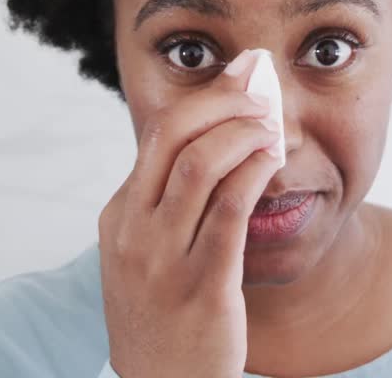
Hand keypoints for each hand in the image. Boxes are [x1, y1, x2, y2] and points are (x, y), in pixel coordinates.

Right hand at [98, 49, 282, 377]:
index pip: (157, 134)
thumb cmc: (163, 316)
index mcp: (118, 216)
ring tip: (273, 122)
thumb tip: (203, 141)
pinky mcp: (203, 285)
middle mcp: (133, 232)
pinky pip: (229, 211)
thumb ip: (163, 204)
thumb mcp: (143, 255)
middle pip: (172, 137)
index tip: (241, 74)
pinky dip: (254, 173)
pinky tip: (273, 159)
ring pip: (199, 166)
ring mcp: (163, 260)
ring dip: (242, 131)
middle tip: (261, 86)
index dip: (205, 97)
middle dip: (222, 99)